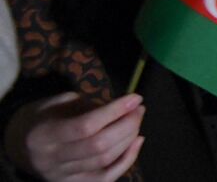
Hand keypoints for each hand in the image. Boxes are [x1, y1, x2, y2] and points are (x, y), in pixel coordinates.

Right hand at [5, 93, 144, 181]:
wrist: (20, 144)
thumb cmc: (45, 117)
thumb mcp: (59, 102)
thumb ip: (88, 106)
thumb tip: (124, 107)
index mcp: (43, 135)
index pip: (85, 126)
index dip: (114, 111)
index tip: (135, 98)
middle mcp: (51, 160)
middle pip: (99, 146)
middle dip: (127, 125)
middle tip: (139, 109)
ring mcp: (62, 176)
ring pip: (105, 161)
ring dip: (129, 139)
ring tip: (137, 120)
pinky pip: (106, 177)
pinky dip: (127, 160)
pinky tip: (137, 141)